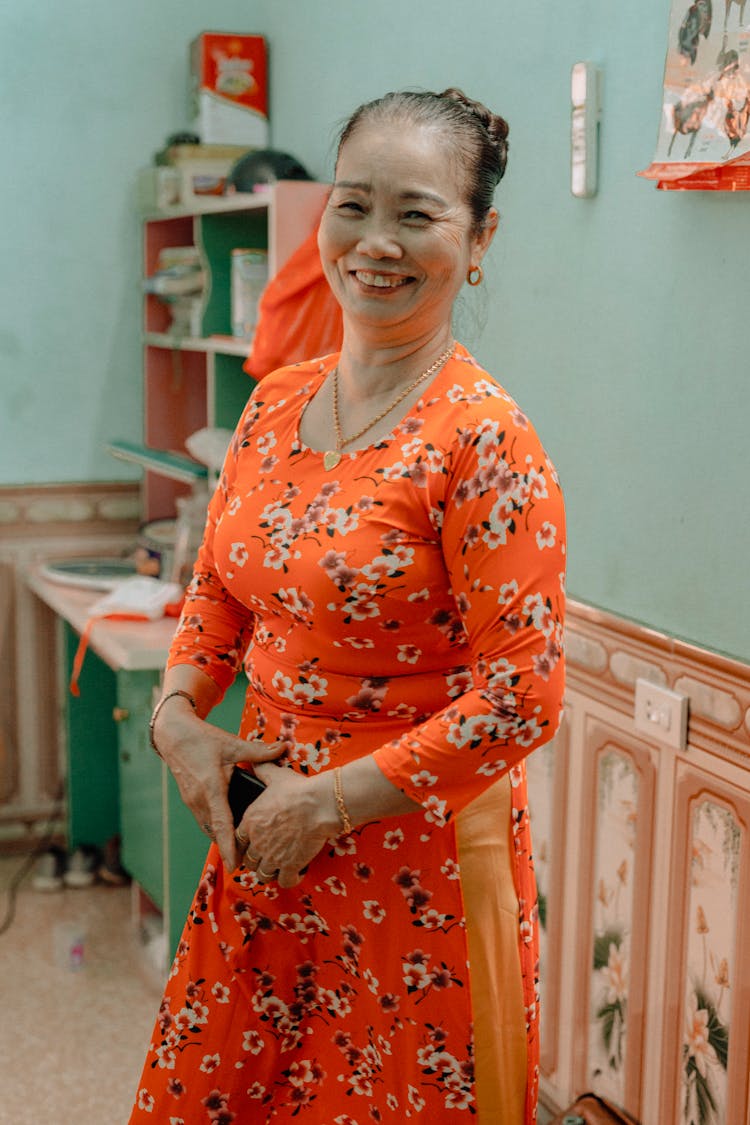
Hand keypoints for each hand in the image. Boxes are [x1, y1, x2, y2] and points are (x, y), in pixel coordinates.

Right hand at [155, 702, 283, 870]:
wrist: (173, 735)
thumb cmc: (202, 739)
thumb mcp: (232, 743)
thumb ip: (259, 751)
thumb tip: (284, 748)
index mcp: (211, 788)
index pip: (222, 824)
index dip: (228, 846)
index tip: (234, 866)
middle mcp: (199, 800)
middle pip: (215, 832)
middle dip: (229, 848)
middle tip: (249, 861)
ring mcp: (192, 801)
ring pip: (208, 827)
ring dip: (221, 838)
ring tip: (241, 850)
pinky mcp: (189, 799)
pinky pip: (204, 820)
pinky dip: (215, 828)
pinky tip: (228, 828)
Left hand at [234, 764, 339, 887]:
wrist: (320, 804)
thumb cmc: (298, 789)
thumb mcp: (276, 776)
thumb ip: (262, 771)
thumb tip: (255, 763)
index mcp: (250, 821)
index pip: (237, 841)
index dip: (244, 844)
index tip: (251, 845)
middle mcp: (257, 842)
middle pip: (249, 860)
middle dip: (257, 859)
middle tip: (268, 856)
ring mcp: (273, 856)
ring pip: (263, 874)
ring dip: (271, 871)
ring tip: (280, 866)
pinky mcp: (290, 866)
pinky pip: (285, 881)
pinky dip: (290, 879)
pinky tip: (296, 872)